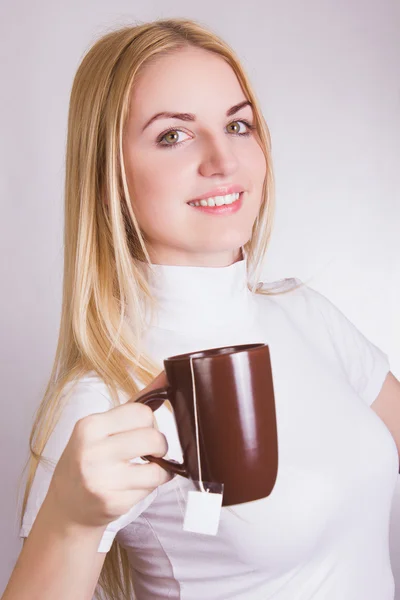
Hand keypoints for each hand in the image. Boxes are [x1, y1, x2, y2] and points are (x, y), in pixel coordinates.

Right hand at [47, 371, 171, 528]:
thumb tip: (168, 374)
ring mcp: (101, 479)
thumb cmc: (90, 457)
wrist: (67, 503)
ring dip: (159, 467)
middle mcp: (92, 451)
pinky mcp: (112, 503)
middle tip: (149, 451)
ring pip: (158, 466)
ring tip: (145, 468)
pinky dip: (150, 486)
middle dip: (159, 445)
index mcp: (89, 426)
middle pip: (153, 438)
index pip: (142, 412)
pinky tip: (135, 485)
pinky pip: (151, 488)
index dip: (150, 421)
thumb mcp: (103, 427)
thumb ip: (137, 402)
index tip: (141, 430)